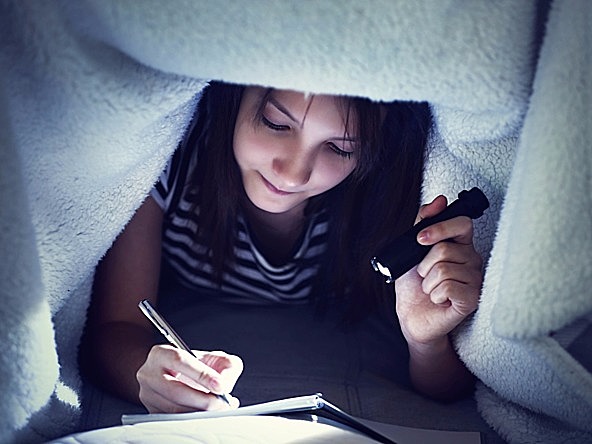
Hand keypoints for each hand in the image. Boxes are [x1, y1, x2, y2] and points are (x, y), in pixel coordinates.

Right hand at [137, 345, 242, 412]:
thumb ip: (226, 365)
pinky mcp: (152, 412)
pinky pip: (173, 420)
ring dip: (200, 412)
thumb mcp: (214, 358)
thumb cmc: (196, 366)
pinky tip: (207, 414)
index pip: (179, 361)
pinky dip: (194, 419)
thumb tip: (225, 383)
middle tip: (221, 403)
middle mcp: (149, 374)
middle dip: (202, 400)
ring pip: (174, 409)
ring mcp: (147, 395)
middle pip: (175, 391)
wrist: (178, 377)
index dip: (201, 374)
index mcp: (161, 354)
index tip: (220, 386)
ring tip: (219, 409)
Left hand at [395, 195, 482, 345]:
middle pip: (445, 249)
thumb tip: (439, 201)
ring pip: (444, 269)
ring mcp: (475, 279)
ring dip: (428, 282)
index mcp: (460, 245)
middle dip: (425, 264)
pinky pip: (448, 287)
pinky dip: (435, 294)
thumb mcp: (411, 251)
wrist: (412, 317)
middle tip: (425, 276)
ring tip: (432, 289)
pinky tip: (439, 300)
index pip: (462, 224)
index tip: (420, 239)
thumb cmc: (414, 285)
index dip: (440, 228)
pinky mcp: (473, 298)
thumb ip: (423, 224)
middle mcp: (471, 260)